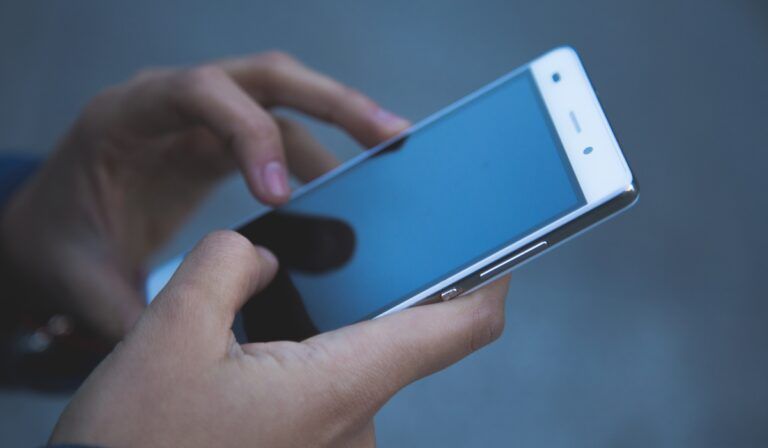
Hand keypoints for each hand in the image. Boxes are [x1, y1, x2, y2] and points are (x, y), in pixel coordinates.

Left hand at [0, 52, 408, 340]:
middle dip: (331, 102)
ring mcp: (200, 118)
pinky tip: (348, 186)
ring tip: (390, 154)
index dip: (249, 134)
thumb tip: (192, 354)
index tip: (282, 197)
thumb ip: (132, 313)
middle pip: (263, 78)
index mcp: (126, 118)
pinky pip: (280, 133)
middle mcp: (171, 104)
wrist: (51, 226)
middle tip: (388, 135)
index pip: (199, 93)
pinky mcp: (220, 141)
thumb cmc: (59, 242)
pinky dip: (320, 155)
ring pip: (283, 98)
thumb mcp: (81, 278)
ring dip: (340, 122)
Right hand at [50, 231, 509, 446]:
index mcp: (339, 386)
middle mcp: (353, 425)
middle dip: (362, 291)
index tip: (497, 242)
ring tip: (262, 311)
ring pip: (349, 365)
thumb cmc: (134, 447)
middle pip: (394, 337)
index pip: (456, 327)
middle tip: (326, 253)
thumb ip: (226, 266)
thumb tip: (262, 258)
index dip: (488, 278)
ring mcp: (333, 447)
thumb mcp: (168, 333)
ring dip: (318, 330)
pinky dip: (301, 363)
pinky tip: (249, 354)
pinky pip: (324, 394)